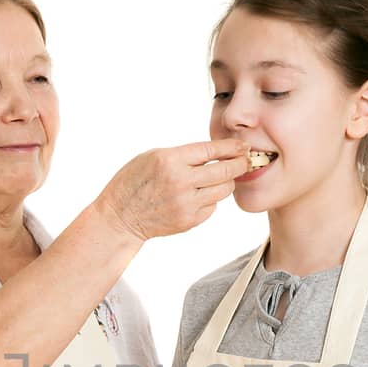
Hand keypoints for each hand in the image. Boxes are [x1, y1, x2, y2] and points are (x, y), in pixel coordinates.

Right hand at [97, 138, 248, 241]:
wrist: (121, 217)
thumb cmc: (134, 182)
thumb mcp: (153, 157)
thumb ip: (183, 155)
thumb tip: (215, 152)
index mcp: (170, 160)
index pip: (211, 150)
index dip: (232, 147)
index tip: (243, 145)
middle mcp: (181, 182)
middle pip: (225, 171)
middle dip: (240, 164)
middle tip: (247, 160)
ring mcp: (186, 203)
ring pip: (223, 190)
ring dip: (226, 183)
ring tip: (221, 178)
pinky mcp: (189, 220)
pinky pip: (212, 207)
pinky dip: (211, 200)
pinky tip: (199, 196)